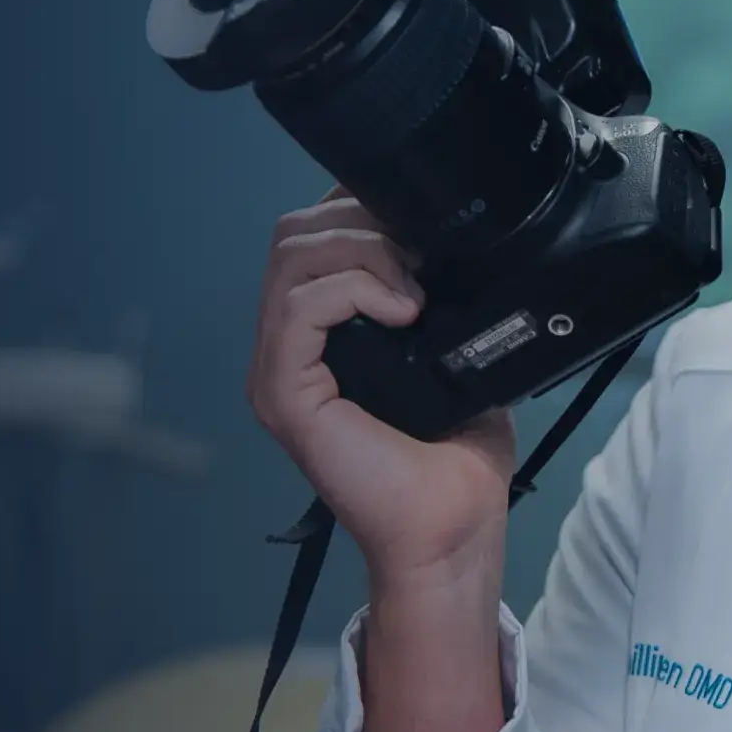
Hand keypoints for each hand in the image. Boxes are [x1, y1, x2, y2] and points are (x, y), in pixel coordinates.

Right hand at [248, 187, 517, 731]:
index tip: (416, 218)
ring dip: (364, 252)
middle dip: (361, 222)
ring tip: (413, 289)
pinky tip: (403, 310)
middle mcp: (285, 345)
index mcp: (318, 332)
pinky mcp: (282, 392)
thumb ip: (435, 293)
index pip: (311, 234)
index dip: (357, 206)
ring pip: (292, 257)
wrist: (454, 525)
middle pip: (294, 234)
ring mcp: (277, 369)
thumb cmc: (455, 454)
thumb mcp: (452, 349)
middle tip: (419, 258)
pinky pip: (301, 306)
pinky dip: (355, 289)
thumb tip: (447, 236)